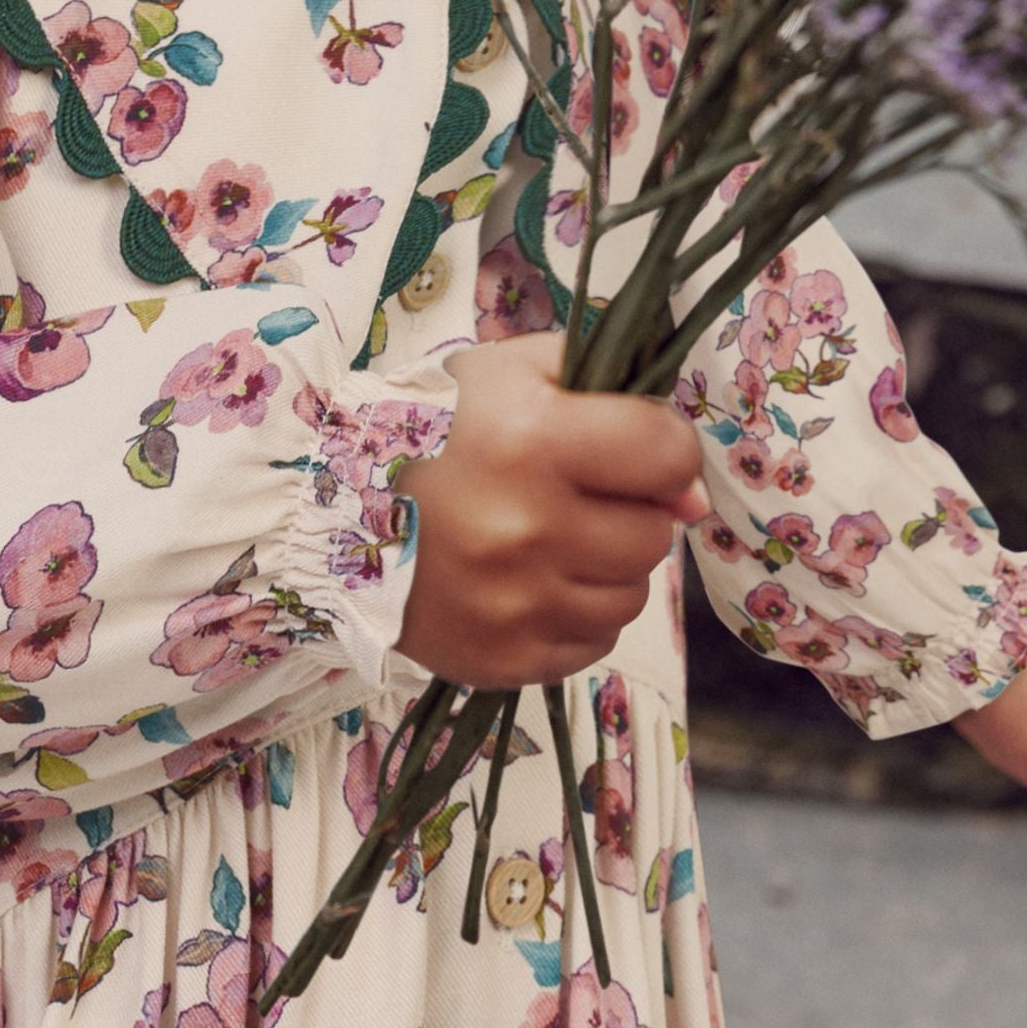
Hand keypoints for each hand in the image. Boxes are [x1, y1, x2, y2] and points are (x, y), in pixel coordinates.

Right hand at [392, 330, 711, 687]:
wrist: (336, 509)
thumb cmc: (440, 427)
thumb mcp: (517, 369)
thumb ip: (616, 391)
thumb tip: (690, 494)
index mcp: (532, 440)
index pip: (668, 453)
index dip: (664, 448)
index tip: (635, 448)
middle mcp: (527, 527)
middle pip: (653, 533)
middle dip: (627, 510)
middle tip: (575, 495)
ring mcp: (516, 603)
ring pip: (631, 595)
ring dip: (605, 566)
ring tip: (551, 539)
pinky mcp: (504, 658)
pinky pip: (593, 642)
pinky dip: (575, 612)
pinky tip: (533, 582)